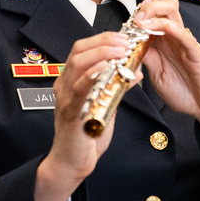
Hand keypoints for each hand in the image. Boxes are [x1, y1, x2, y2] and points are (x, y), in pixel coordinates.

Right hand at [35, 31, 131, 200]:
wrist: (73, 163)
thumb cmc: (87, 135)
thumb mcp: (106, 105)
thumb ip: (117, 87)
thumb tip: (135, 71)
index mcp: (71, 80)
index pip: (83, 49)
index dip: (103, 39)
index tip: (123, 36)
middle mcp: (64, 85)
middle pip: (79, 51)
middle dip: (104, 42)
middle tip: (125, 41)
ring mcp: (65, 98)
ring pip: (78, 65)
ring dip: (101, 54)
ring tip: (120, 50)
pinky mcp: (69, 112)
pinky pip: (78, 89)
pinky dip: (91, 75)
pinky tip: (104, 68)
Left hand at [136, 0, 199, 163]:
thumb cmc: (185, 92)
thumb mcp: (157, 75)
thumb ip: (146, 58)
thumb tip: (130, 44)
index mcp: (164, 41)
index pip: (153, 12)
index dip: (139, 10)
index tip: (126, 21)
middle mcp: (175, 37)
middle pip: (163, 4)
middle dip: (146, 5)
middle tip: (135, 17)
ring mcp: (185, 42)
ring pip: (172, 12)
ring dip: (153, 11)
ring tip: (141, 21)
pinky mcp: (195, 52)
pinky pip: (183, 35)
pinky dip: (169, 27)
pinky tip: (157, 28)